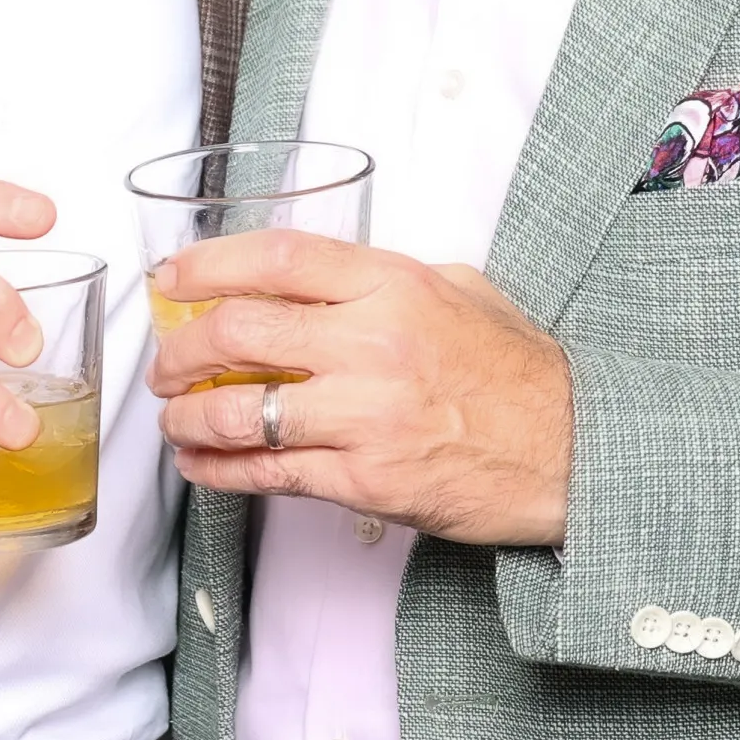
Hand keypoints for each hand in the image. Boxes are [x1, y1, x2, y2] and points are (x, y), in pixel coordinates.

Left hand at [147, 232, 571, 545]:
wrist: (573, 453)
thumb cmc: (520, 374)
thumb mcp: (462, 290)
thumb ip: (386, 279)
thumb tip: (317, 280)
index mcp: (393, 285)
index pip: (274, 260)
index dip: (206, 266)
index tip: (171, 280)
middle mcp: (372, 344)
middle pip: (238, 332)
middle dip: (180, 350)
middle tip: (166, 363)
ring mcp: (365, 416)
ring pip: (240, 412)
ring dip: (187, 417)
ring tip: (174, 419)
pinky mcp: (365, 480)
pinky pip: (269, 474)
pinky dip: (219, 471)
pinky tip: (202, 466)